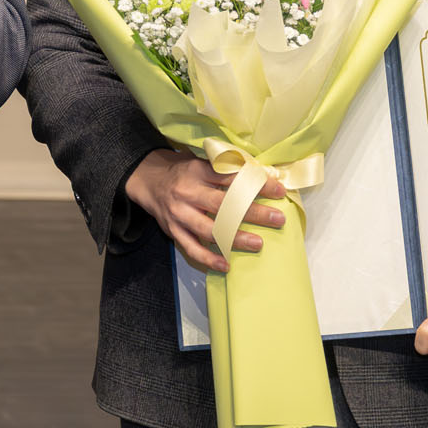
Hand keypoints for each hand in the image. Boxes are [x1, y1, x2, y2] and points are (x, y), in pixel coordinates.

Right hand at [123, 149, 286, 274]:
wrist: (149, 182)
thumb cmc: (183, 172)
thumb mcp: (201, 162)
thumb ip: (227, 169)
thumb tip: (265, 175)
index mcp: (196, 171)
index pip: (230, 178)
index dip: (255, 184)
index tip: (278, 190)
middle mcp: (186, 193)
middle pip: (222, 205)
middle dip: (252, 212)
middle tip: (276, 218)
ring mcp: (179, 214)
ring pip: (209, 230)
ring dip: (234, 238)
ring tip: (258, 243)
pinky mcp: (173, 231)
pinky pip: (191, 249)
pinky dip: (209, 259)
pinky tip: (226, 265)